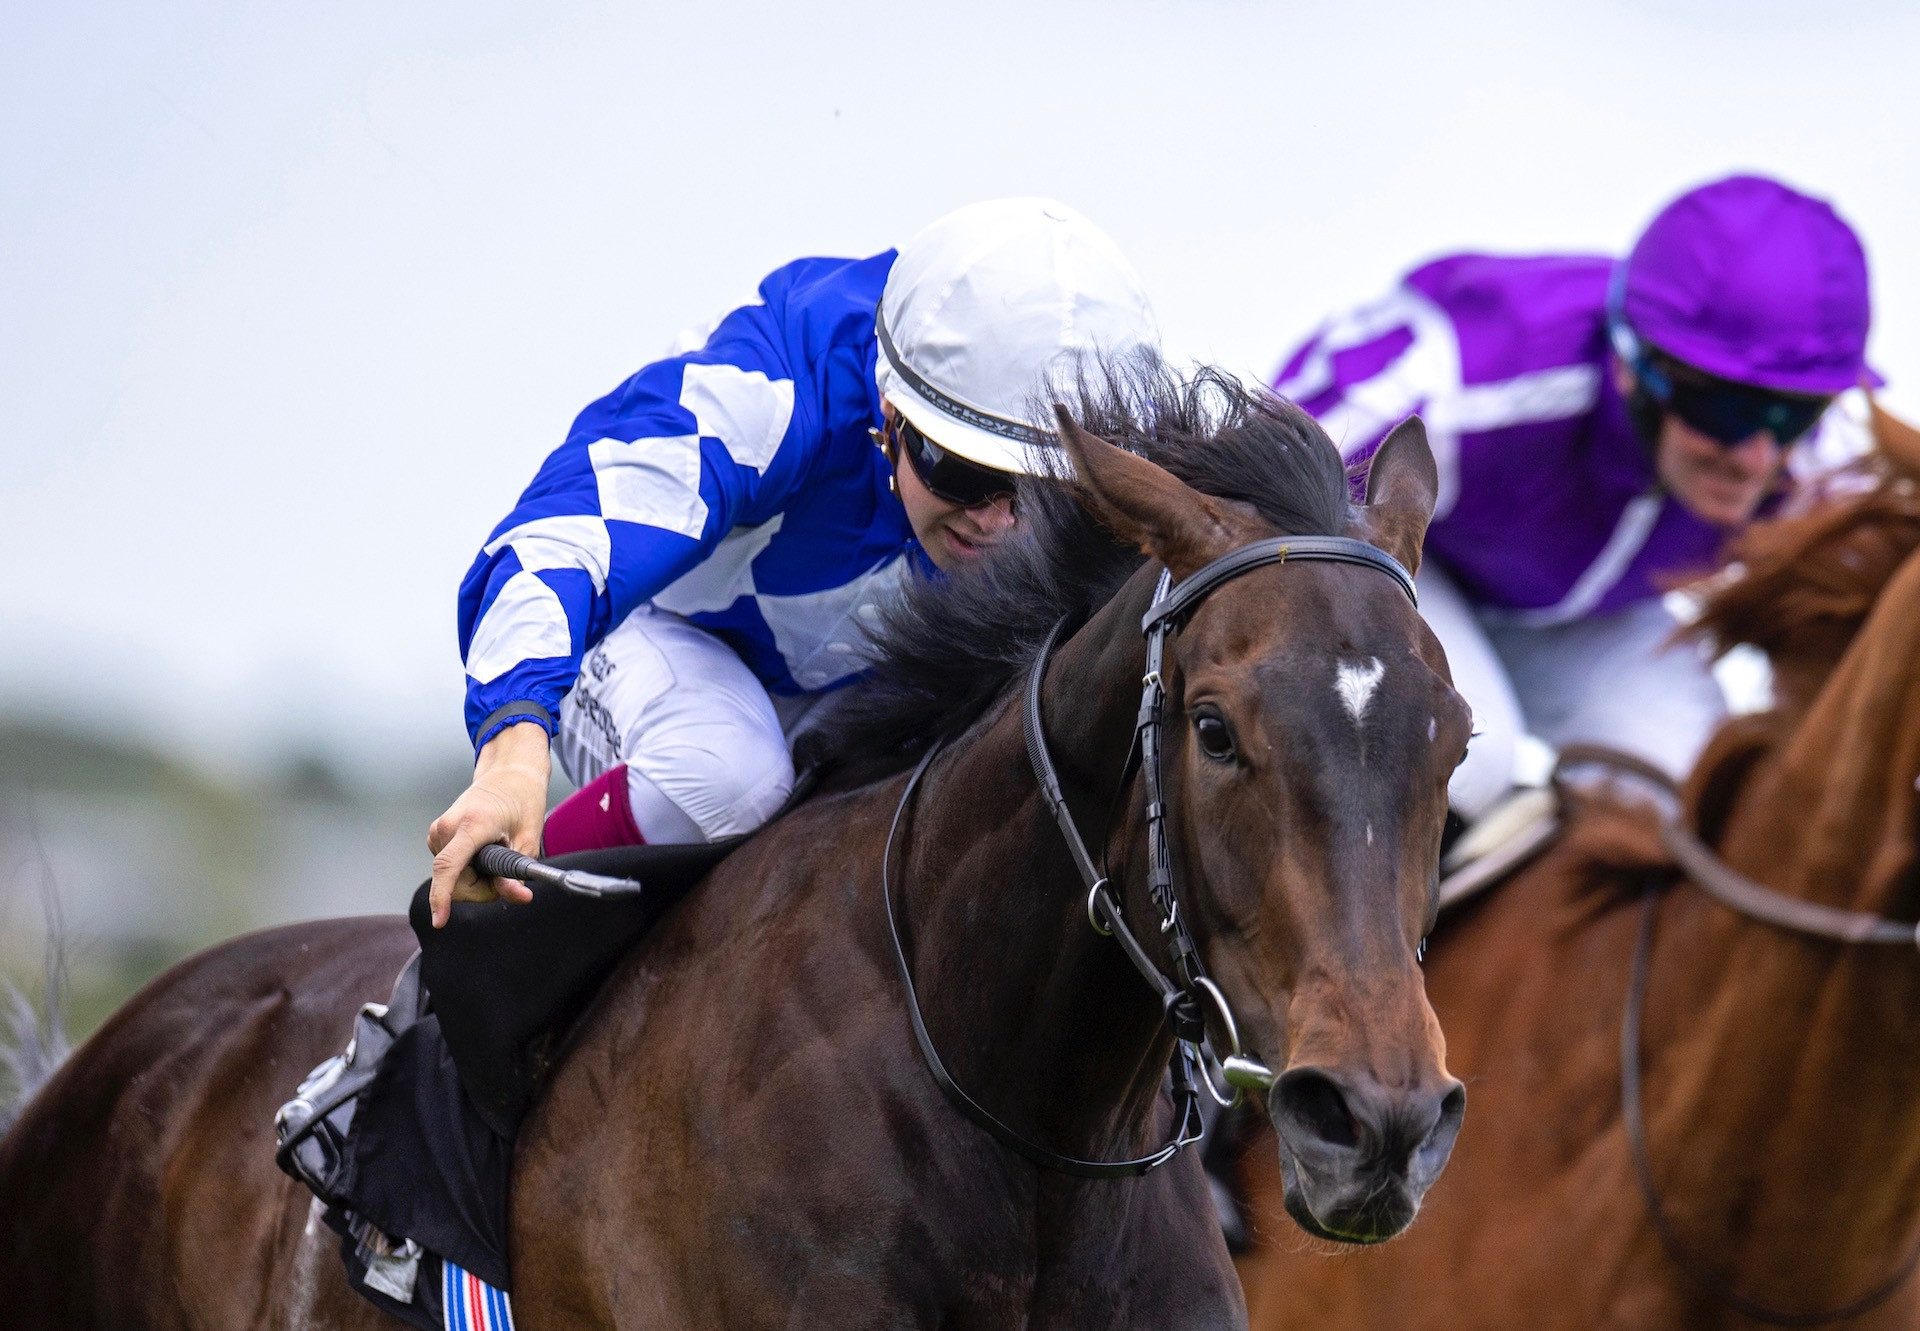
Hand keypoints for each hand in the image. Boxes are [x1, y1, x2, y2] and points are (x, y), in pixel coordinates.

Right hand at [427, 721, 551, 927]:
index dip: (442, 897)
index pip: (448, 867)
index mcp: (471, 825)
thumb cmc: (522, 801)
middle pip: (454, 882)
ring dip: (476, 879)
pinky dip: (468, 870)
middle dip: (481, 889)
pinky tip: (483, 850)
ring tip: (496, 851)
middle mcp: (446, 828)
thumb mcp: (529, 838)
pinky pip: (450, 869)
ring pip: (452, 878)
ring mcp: (438, 832)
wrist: (507, 774)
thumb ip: (518, 871)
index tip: (439, 921)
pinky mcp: (436, 837)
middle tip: (507, 874)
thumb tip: (518, 897)